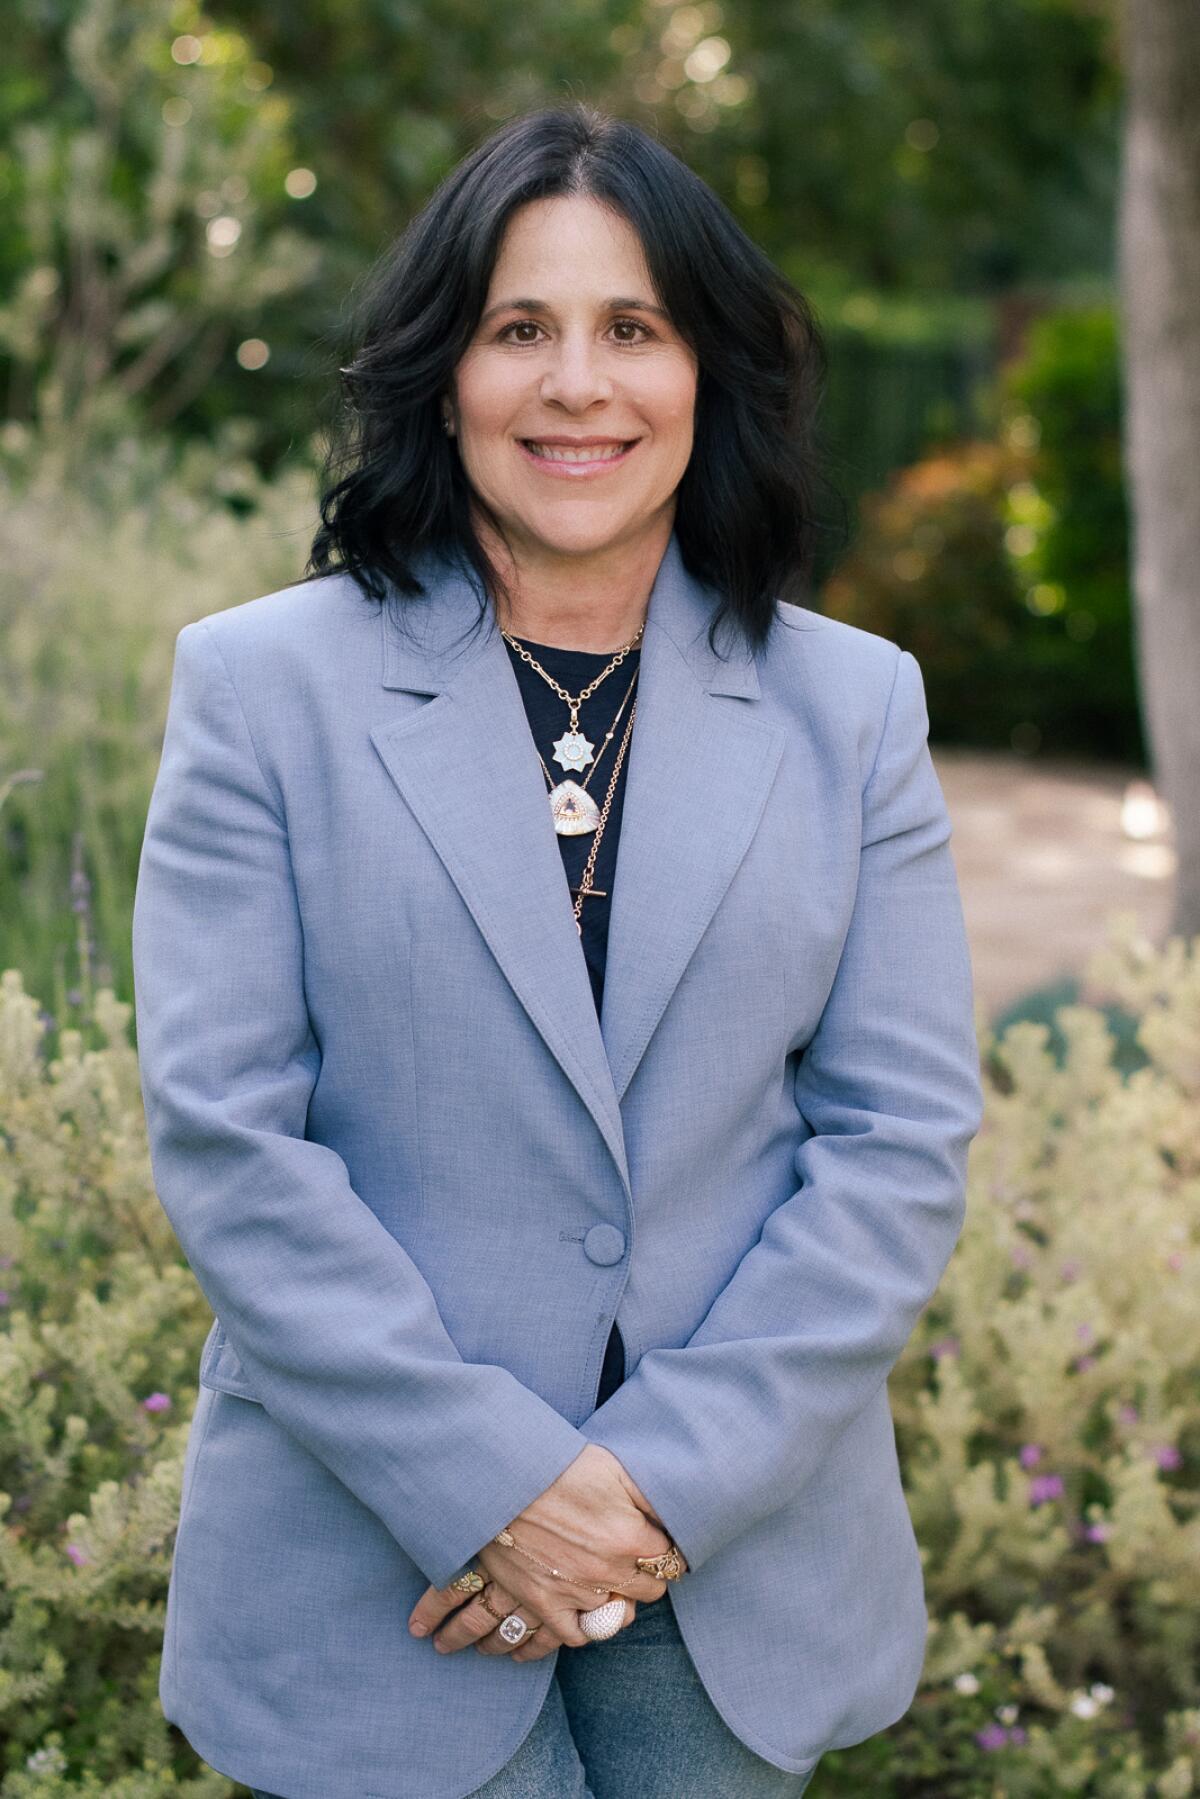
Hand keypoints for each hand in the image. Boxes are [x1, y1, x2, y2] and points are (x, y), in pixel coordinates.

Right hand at [407, 1444, 682, 1660]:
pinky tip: (580, 1612)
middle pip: (647, 1592)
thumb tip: (677, 1515)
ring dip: (613, 1602)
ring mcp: (575, 1591)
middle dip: (643, 1576)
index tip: (655, 1545)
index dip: (664, 1551)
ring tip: (606, 1584)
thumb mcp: (613, 1467)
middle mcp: (608, 1571)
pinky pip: (572, 1635)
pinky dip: (579, 1628)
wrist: (502, 1477)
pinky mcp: (542, 1602)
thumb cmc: (559, 1465)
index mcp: (631, 1537)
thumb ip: (649, 1496)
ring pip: (613, 1617)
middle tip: (632, 1562)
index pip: (670, 1561)